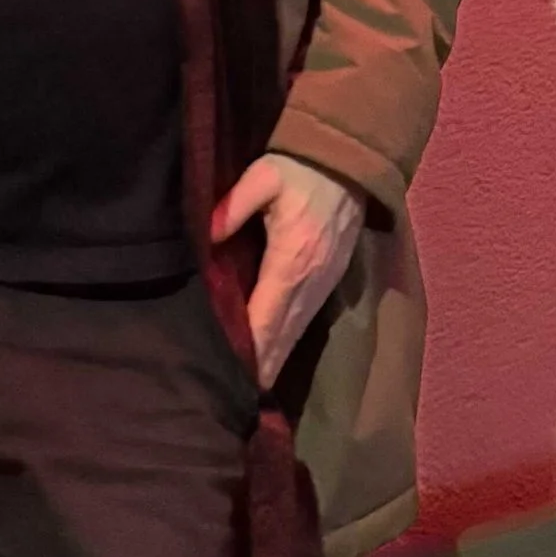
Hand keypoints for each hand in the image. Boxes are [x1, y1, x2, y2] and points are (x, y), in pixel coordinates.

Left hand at [210, 151, 361, 387]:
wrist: (351, 159)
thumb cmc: (301, 166)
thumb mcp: (263, 176)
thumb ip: (234, 207)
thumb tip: (204, 238)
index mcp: (291, 260)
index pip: (264, 320)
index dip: (247, 351)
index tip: (228, 379)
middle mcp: (310, 282)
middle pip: (281, 338)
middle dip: (258, 367)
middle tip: (230, 397)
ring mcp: (324, 283)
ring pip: (294, 334)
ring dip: (273, 359)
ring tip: (248, 386)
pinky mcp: (330, 279)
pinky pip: (304, 321)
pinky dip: (286, 342)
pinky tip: (272, 353)